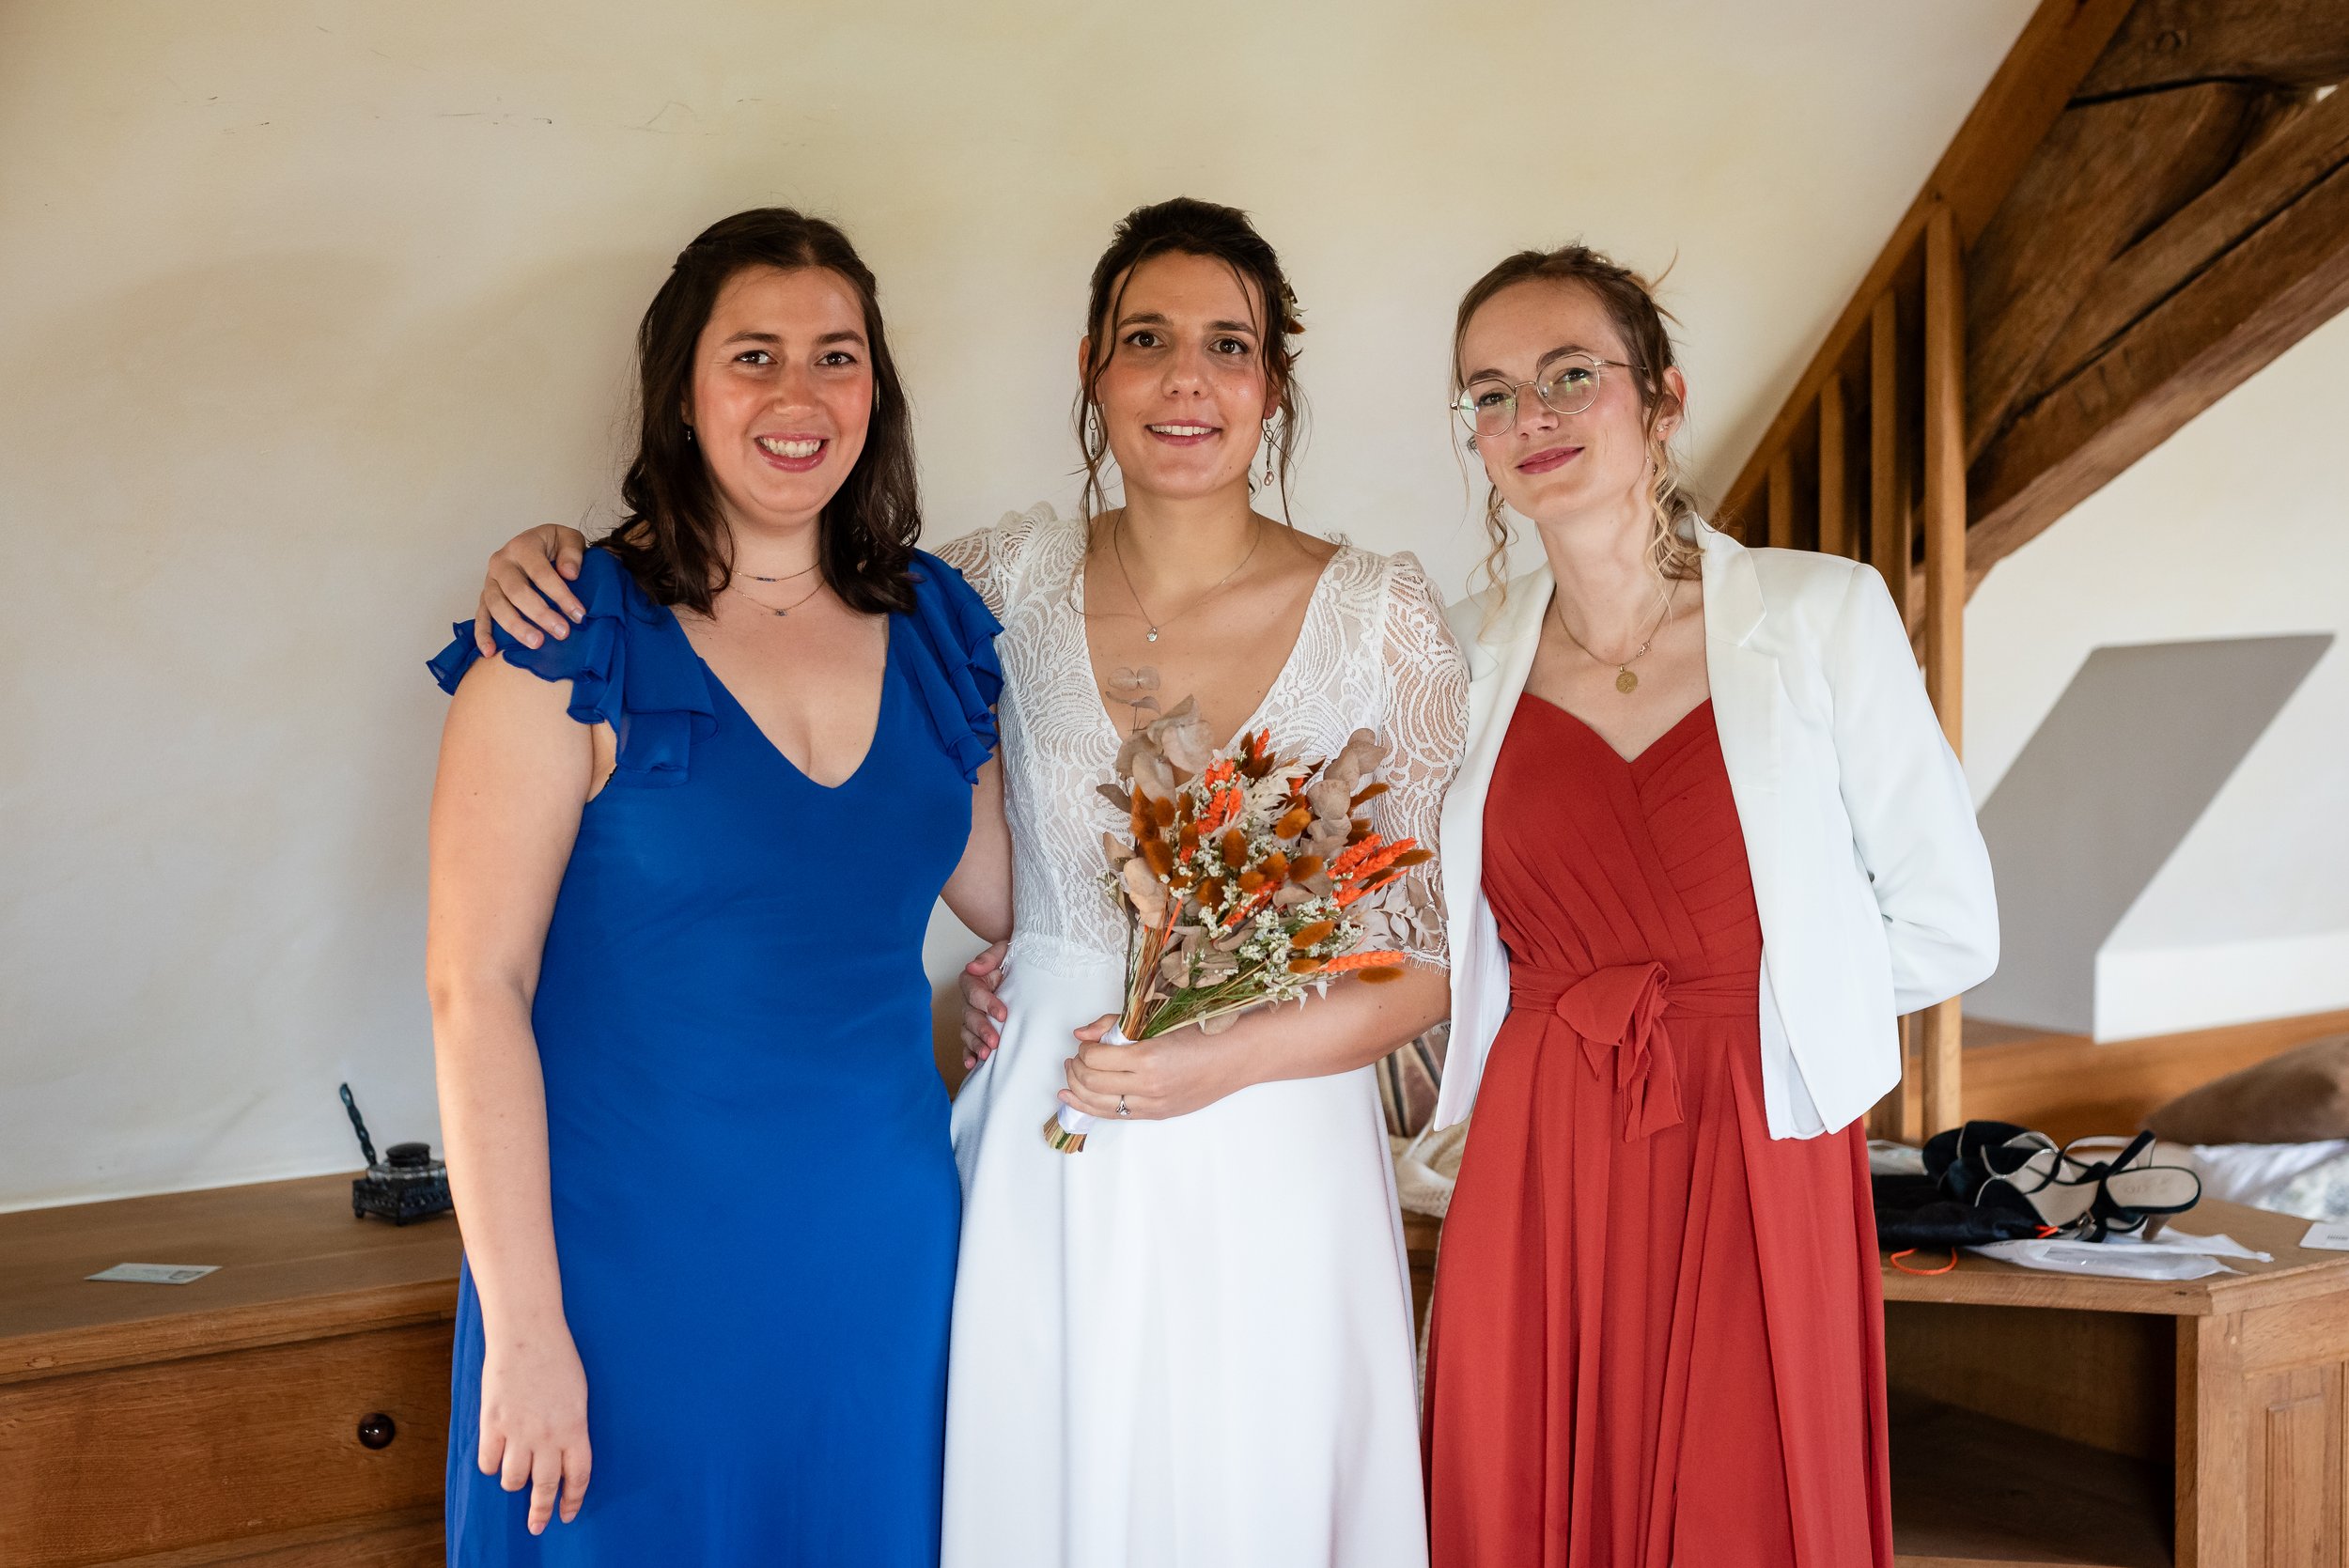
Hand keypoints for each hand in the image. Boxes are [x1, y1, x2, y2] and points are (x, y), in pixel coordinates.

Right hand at [474, 526, 590, 655]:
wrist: (536, 544)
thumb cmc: (555, 546)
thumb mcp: (569, 539)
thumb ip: (572, 552)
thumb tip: (569, 573)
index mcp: (522, 546)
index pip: (541, 572)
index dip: (560, 594)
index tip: (578, 614)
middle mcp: (501, 562)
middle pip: (517, 591)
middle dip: (540, 614)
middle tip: (562, 632)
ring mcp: (490, 581)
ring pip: (496, 605)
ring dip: (516, 626)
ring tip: (537, 643)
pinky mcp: (485, 596)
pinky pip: (480, 615)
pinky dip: (482, 634)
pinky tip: (489, 652)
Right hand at [478, 1322, 591, 1532]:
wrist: (528, 1332)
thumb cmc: (557, 1358)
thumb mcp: (578, 1395)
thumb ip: (571, 1427)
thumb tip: (562, 1456)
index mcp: (575, 1427)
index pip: (578, 1476)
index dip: (572, 1499)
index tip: (567, 1514)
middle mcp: (548, 1435)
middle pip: (544, 1486)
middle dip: (540, 1511)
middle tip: (537, 1525)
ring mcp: (518, 1431)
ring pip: (512, 1479)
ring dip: (513, 1483)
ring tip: (514, 1478)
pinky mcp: (492, 1423)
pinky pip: (488, 1462)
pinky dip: (490, 1465)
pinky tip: (495, 1456)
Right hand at [959, 941, 1008, 1069]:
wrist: (1022, 968)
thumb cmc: (1013, 958)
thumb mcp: (1004, 949)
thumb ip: (989, 957)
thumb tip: (973, 967)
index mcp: (974, 980)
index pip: (975, 992)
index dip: (987, 1003)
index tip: (1003, 1014)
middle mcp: (970, 1000)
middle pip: (970, 1016)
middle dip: (982, 1029)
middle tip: (994, 1041)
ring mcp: (973, 1016)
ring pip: (968, 1032)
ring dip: (975, 1044)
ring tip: (986, 1055)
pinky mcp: (978, 1029)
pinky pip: (969, 1043)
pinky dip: (969, 1054)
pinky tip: (972, 1064)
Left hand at [1058, 1014, 1241, 1122]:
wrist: (1237, 1056)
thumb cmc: (1204, 1032)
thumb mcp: (1157, 1020)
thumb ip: (1115, 1025)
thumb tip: (1081, 1034)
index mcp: (1148, 1058)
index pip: (1095, 1059)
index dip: (1084, 1049)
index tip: (1087, 1042)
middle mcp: (1149, 1086)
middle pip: (1091, 1083)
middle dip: (1075, 1068)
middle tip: (1076, 1056)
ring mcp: (1153, 1105)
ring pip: (1098, 1105)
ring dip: (1078, 1089)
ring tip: (1072, 1075)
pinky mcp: (1158, 1114)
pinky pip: (1116, 1115)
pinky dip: (1091, 1107)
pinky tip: (1076, 1099)